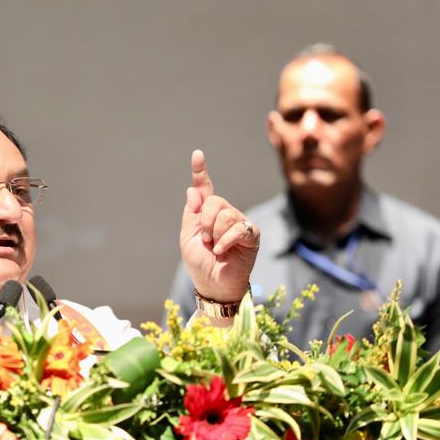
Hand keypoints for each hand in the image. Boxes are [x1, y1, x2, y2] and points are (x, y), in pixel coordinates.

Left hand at [179, 150, 258, 302]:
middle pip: (214, 202)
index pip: (205, 189)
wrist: (213, 284)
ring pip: (225, 214)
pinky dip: (225, 241)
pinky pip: (237, 228)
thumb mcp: (188, 237)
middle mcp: (225, 214)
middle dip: (204, 223)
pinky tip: (222, 252)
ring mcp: (240, 222)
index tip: (197, 154)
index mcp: (207, 214)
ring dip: (214, 234)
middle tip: (205, 240)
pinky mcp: (251, 234)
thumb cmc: (200, 263)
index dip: (201, 171)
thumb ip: (191, 214)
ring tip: (215, 248)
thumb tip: (193, 190)